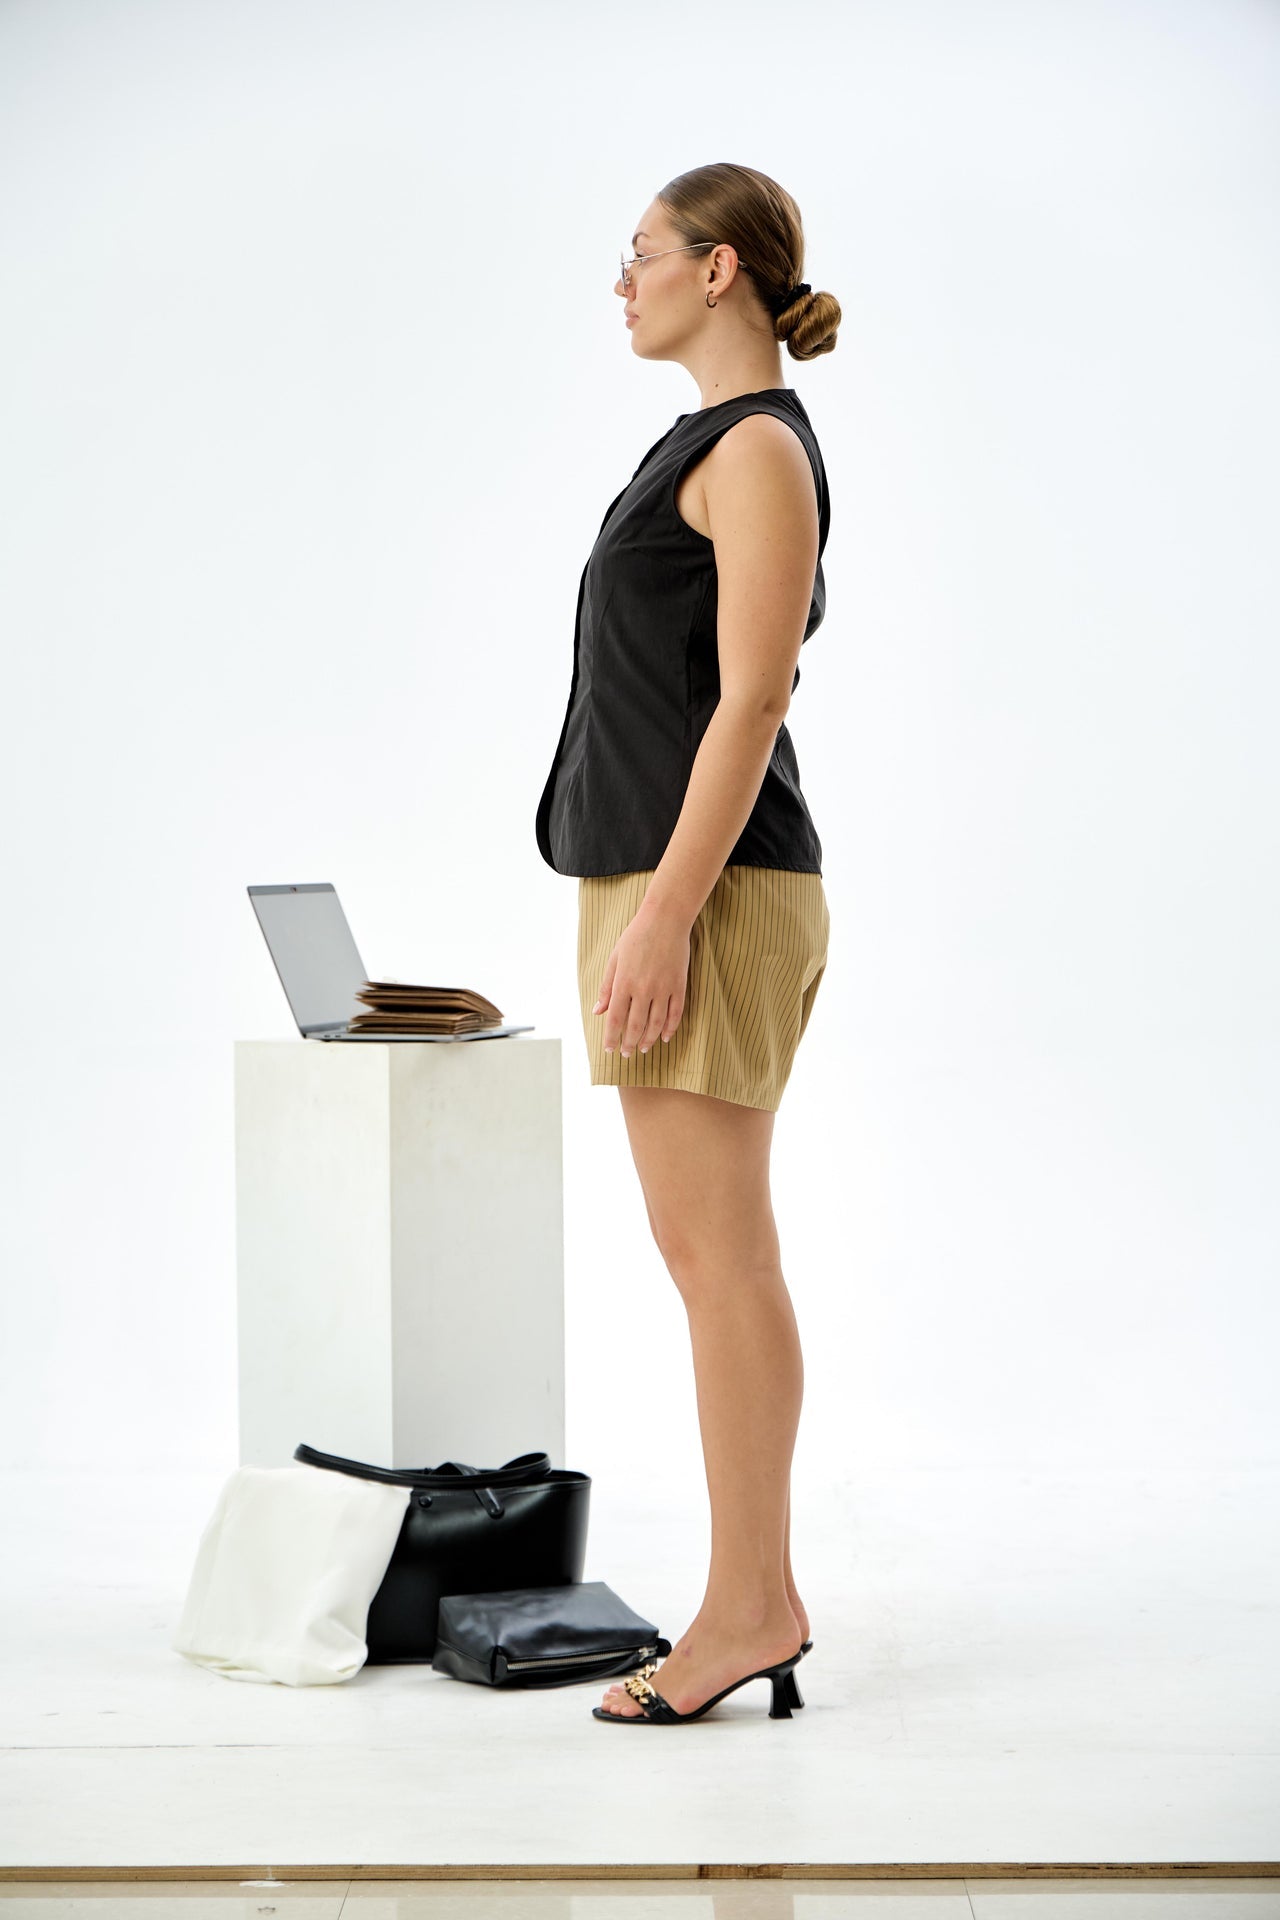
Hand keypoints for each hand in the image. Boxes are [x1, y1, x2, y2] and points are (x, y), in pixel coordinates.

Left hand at [592, 898, 690, 1057]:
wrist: (665, 919)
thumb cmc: (635, 936)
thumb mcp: (615, 959)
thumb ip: (607, 988)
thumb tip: (597, 1011)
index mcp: (623, 982)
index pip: (615, 1019)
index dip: (611, 1037)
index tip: (609, 1049)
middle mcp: (643, 989)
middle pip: (635, 1025)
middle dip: (629, 1043)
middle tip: (626, 1054)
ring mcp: (663, 988)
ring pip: (656, 1023)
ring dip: (648, 1039)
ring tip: (642, 1049)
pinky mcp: (679, 985)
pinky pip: (676, 1013)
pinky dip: (670, 1028)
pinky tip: (665, 1037)